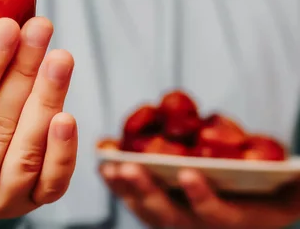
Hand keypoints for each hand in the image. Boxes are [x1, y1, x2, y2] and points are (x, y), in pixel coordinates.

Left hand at [100, 162, 299, 227]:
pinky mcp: (157, 212)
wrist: (252, 203)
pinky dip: (118, 184)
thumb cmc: (269, 190)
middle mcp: (201, 227)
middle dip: (148, 193)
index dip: (203, 198)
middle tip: (130, 167)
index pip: (217, 217)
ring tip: (110, 166)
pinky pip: (134, 202)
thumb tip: (297, 169)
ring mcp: (176, 222)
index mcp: (235, 221)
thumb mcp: (288, 188)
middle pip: (170, 217)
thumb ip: (290, 181)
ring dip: (126, 189)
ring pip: (146, 211)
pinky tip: (104, 163)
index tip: (188, 172)